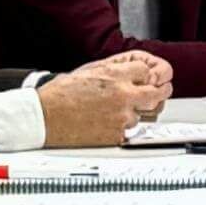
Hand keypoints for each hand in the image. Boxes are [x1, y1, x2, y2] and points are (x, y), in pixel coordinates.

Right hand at [37, 49, 172, 145]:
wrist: (44, 117)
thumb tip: (129, 70)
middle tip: (160, 91)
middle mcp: (122, 95)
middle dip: (160, 91)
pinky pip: (130, 131)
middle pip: (157, 93)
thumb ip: (113, 70)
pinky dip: (123, 127)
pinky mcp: (116, 135)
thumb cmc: (59, 95)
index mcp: (114, 75)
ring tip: (118, 110)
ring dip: (136, 111)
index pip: (147, 70)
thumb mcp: (88, 71)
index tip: (145, 77)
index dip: (146, 74)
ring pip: (143, 114)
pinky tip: (108, 122)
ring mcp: (121, 116)